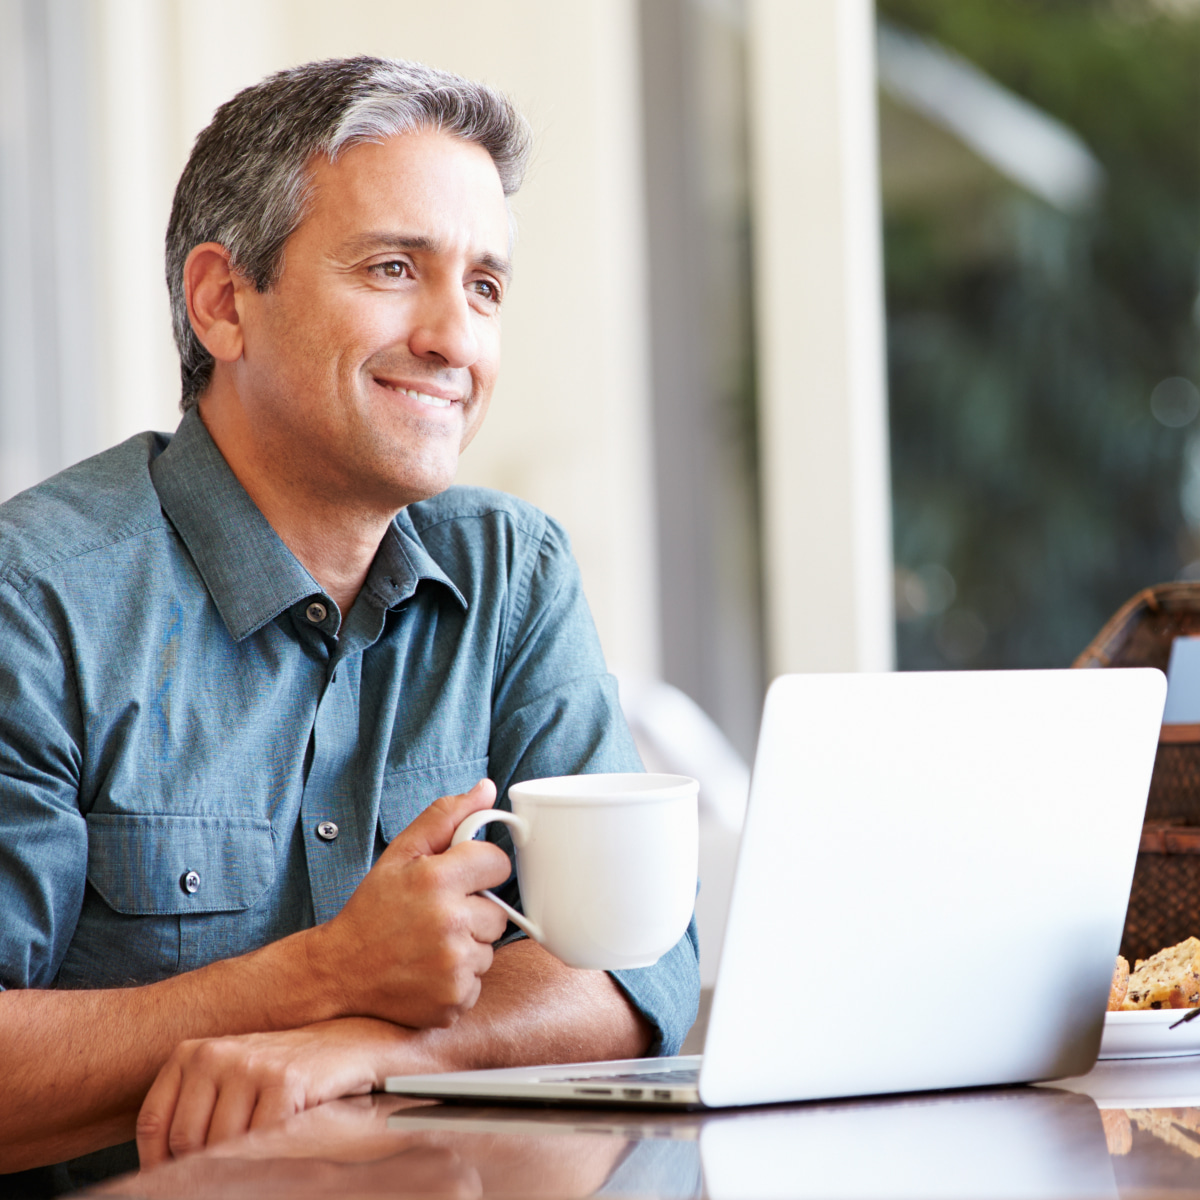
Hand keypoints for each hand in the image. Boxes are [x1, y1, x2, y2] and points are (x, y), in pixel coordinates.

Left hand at [135, 1018, 402, 1166]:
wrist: (346, 1046)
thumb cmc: (280, 1076)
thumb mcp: (226, 1083)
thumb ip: (192, 1115)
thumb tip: (156, 1172)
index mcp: (192, 1053)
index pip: (155, 1124)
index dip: (161, 1162)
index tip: (181, 1176)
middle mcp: (215, 1054)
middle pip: (186, 1141)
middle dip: (205, 1163)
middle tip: (235, 1162)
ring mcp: (250, 1065)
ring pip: (221, 1146)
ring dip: (241, 1160)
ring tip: (264, 1147)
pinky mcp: (285, 1081)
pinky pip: (260, 1142)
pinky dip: (270, 1153)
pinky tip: (285, 1137)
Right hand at [309, 778, 512, 1028]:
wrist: (339, 971)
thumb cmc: (373, 909)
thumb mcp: (401, 854)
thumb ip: (446, 817)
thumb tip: (486, 789)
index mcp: (438, 880)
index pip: (499, 863)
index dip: (481, 870)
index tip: (460, 880)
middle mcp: (450, 923)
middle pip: (498, 912)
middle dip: (474, 912)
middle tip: (437, 916)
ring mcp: (453, 966)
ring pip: (489, 948)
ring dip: (467, 946)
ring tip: (429, 944)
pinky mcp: (454, 1001)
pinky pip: (477, 981)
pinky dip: (458, 977)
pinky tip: (428, 970)